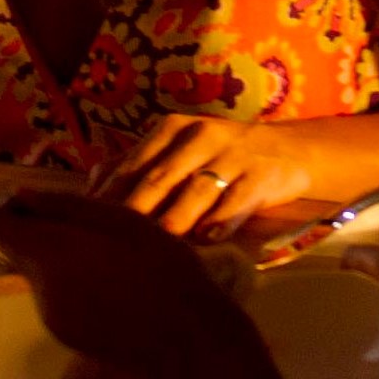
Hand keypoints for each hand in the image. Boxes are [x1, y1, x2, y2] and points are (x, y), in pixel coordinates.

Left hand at [0, 191, 261, 378]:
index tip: (45, 203)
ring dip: (61, 259)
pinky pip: (56, 299)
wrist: (190, 340)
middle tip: (94, 228)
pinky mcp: (67, 337)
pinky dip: (73, 285)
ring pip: (40, 273)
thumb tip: (19, 194)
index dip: (13, 207)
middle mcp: (40, 288)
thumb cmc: (163, 268)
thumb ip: (63, 205)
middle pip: (19, 249)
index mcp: (50, 253)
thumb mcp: (120, 220)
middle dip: (44, 232)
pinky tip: (115, 286)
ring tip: (112, 257)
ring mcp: (51, 317)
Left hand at [92, 114, 314, 238]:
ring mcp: (233, 156)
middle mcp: (201, 137)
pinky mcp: (261, 176)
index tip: (89, 223)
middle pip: (160, 178)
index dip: (111, 195)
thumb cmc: (221, 156)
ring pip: (196, 191)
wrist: (288, 150)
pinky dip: (221, 222)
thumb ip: (140, 164)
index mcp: (174, 130)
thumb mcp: (181, 149)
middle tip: (111, 242)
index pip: (134, 164)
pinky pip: (237, 202)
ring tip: (154, 248)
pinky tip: (206, 241)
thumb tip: (91, 182)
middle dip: (135, 211)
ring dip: (175, 220)